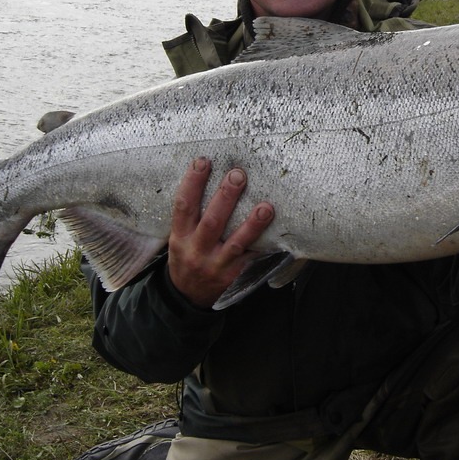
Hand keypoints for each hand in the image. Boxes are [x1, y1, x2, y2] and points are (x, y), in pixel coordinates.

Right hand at [167, 158, 274, 307]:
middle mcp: (197, 251)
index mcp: (180, 237)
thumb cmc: (187, 257)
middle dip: (226, 197)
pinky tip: (279, 235)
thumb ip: (191, 215)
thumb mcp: (179, 238)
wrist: (188, 298)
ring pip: (236, 243)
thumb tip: (210, 176)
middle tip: (238, 175)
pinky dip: (265, 247)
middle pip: (212, 221)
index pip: (184, 206)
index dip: (192, 183)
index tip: (203, 161)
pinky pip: (252, 260)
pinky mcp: (235, 277)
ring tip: (266, 207)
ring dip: (252, 224)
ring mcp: (217, 265)